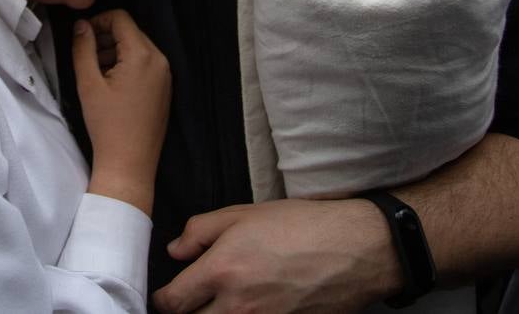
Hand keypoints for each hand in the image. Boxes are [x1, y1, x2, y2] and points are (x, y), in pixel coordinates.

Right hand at [73, 9, 169, 214]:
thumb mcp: (88, 84)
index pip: (121, 18)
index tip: (81, 38)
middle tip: (85, 57)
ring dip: (115, 52)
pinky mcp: (165, 89)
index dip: (98, 21)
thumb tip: (81, 25)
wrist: (130, 164)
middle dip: (106, 38)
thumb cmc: (107, 124)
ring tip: (96, 73)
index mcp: (143, 55)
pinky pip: (145, 64)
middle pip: (130, 32)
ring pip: (137, 48)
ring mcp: (165, 75)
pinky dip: (127, 65)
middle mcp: (160, 60)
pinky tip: (111, 85)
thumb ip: (83, 48)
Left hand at [153, 198, 396, 312]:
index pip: (172, 303)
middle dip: (189, 313)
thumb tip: (175, 252)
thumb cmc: (300, 226)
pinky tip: (251, 309)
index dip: (164, 300)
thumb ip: (199, 231)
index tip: (167, 296)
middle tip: (194, 300)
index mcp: (221, 271)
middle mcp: (238, 306)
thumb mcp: (242, 214)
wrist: (354, 249)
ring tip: (221, 305)